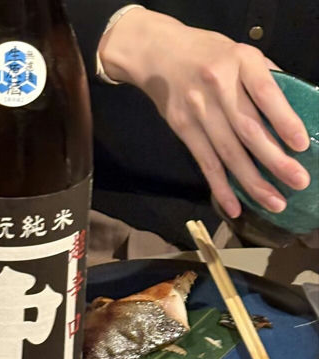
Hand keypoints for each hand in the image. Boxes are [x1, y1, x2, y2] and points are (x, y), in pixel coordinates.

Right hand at [98, 8, 309, 217]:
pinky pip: (204, 161)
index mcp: (240, 61)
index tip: (301, 145)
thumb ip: (264, 78)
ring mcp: (197, 109)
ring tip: (274, 201)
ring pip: (227, 151)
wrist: (158, 53)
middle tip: (298, 182)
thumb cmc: (207, 53)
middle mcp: (217, 85)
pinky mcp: (182, 127)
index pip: (266, 93)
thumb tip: (295, 112)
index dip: (284, 120)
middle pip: (248, 129)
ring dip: (251, 180)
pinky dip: (220, 185)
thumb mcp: (240, 52)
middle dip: (274, 160)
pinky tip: (234, 206)